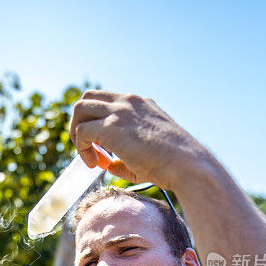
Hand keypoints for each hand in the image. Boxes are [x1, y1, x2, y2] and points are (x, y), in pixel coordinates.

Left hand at [69, 90, 202, 190]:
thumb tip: (109, 166)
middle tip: (87, 149)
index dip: (96, 122)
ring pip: (79, 110)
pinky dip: (82, 148)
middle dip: (80, 123)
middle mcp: (128, 102)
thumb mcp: (149, 155)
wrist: (188, 166)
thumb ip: (126, 158)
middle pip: (87, 99)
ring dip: (77, 133)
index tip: (101, 147)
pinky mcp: (112, 127)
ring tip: (88, 156)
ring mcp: (120, 111)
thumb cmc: (174, 165)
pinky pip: (82, 131)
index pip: (105, 101)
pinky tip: (94, 164)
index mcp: (139, 104)